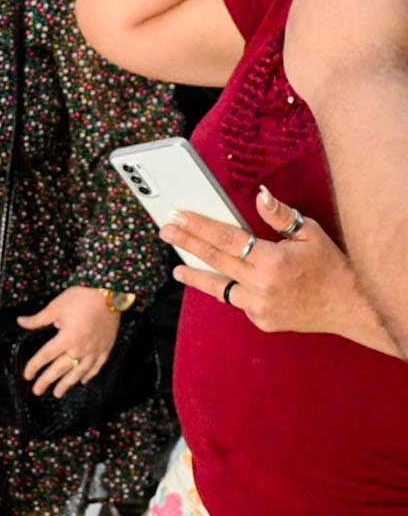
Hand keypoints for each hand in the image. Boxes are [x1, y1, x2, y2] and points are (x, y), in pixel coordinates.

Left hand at [16, 285, 120, 396]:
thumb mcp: (55, 307)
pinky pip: (97, 366)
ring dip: (67, 383)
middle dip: (47, 381)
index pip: (45, 356)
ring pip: (79, 372)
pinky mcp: (106, 348)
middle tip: (37, 391)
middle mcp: (80, 348)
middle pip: (60, 369)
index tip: (27, 375)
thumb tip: (20, 322)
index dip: (34, 366)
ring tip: (58, 393)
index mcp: (66, 338)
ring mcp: (95, 350)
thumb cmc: (81, 298)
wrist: (109, 293)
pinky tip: (82, 381)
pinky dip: (89, 375)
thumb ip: (37, 319)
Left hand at [165, 188, 372, 337]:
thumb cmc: (330, 266)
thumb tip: (259, 194)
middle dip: (187, 244)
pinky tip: (222, 282)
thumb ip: (280, 216)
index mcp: (272, 260)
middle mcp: (261, 284)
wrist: (350, 306)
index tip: (178, 217)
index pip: (225, 238)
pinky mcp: (260, 320)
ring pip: (218, 287)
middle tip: (166, 232)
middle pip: (214, 259)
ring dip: (195, 276)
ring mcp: (258, 306)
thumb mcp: (310, 234)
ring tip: (177, 269)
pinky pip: (238, 301)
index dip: (198, 226)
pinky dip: (231, 290)